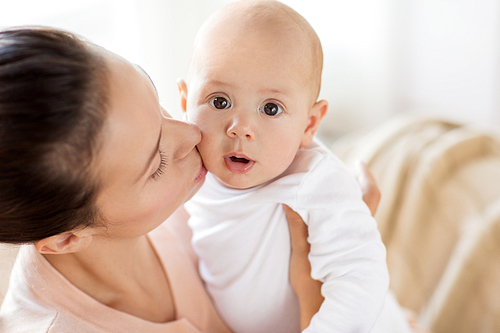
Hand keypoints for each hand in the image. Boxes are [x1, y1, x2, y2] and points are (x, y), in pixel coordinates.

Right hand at [286, 161, 380, 329]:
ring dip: (347, 200)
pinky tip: (326, 213)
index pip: (369, 196)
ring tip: (328, 187)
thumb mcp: (302, 254)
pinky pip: (352, 228)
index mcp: (355, 232)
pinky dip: (341, 215)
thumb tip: (290, 198)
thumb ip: (298, 226)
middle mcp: (363, 237)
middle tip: (336, 170)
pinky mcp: (353, 256)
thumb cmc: (315, 288)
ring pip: (360, 215)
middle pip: (367, 202)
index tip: (358, 163)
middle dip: (354, 184)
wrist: (329, 315)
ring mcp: (360, 247)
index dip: (366, 178)